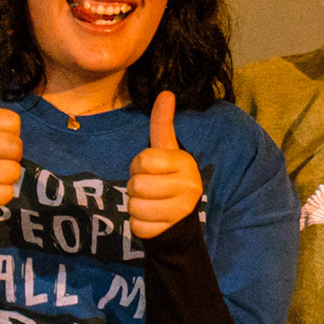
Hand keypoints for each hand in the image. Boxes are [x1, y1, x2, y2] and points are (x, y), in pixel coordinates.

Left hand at [128, 91, 203, 238]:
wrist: (180, 217)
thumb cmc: (168, 176)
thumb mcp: (166, 150)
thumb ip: (163, 124)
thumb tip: (166, 92)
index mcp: (186, 163)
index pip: (143, 160)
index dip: (139, 164)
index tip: (150, 168)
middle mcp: (189, 187)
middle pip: (137, 185)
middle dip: (135, 186)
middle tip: (149, 188)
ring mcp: (180, 212)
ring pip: (134, 206)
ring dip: (135, 205)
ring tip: (150, 203)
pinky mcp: (169, 231)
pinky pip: (137, 225)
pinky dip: (139, 223)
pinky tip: (152, 219)